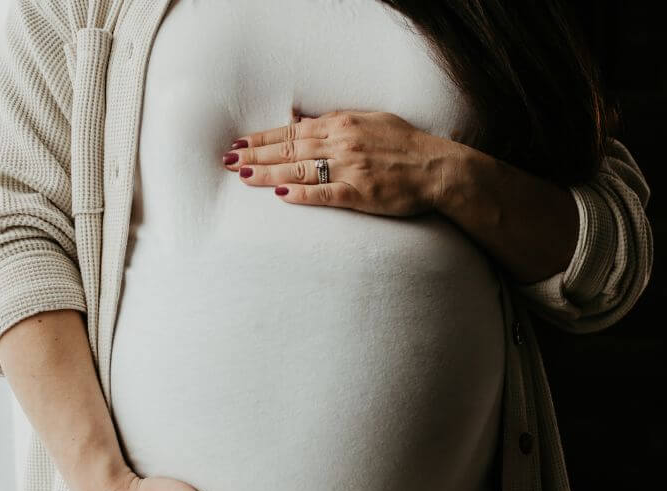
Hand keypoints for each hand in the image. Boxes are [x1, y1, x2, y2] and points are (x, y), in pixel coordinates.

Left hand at [222, 109, 451, 216]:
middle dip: (255, 154)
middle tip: (228, 160)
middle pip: (289, 148)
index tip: (239, 144)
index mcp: (342, 124)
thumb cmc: (406, 146)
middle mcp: (341, 142)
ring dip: (269, 173)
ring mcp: (350, 168)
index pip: (292, 130)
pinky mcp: (361, 193)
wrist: (438, 168)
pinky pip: (325, 193)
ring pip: (300, 169)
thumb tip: (304, 119)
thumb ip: (336, 121)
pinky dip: (302, 193)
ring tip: (243, 176)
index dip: (263, 138)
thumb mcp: (370, 120)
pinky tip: (281, 195)